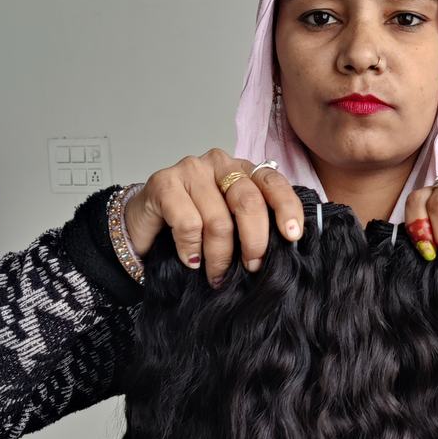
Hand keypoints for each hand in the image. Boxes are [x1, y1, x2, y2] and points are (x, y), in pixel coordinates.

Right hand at [123, 150, 304, 287]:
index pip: (273, 183)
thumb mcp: (233, 227)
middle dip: (254, 242)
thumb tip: (286, 248)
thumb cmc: (195, 229)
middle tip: (251, 267)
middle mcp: (220, 163)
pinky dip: (192, 249)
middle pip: (248, 201)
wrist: (145, 229)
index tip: (292, 236)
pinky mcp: (164, 183)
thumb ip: (255, 226)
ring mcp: (191, 169)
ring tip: (216, 275)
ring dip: (219, 256)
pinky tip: (190, 260)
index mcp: (243, 171)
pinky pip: (189, 224)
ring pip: (218, 220)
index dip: (286, 208)